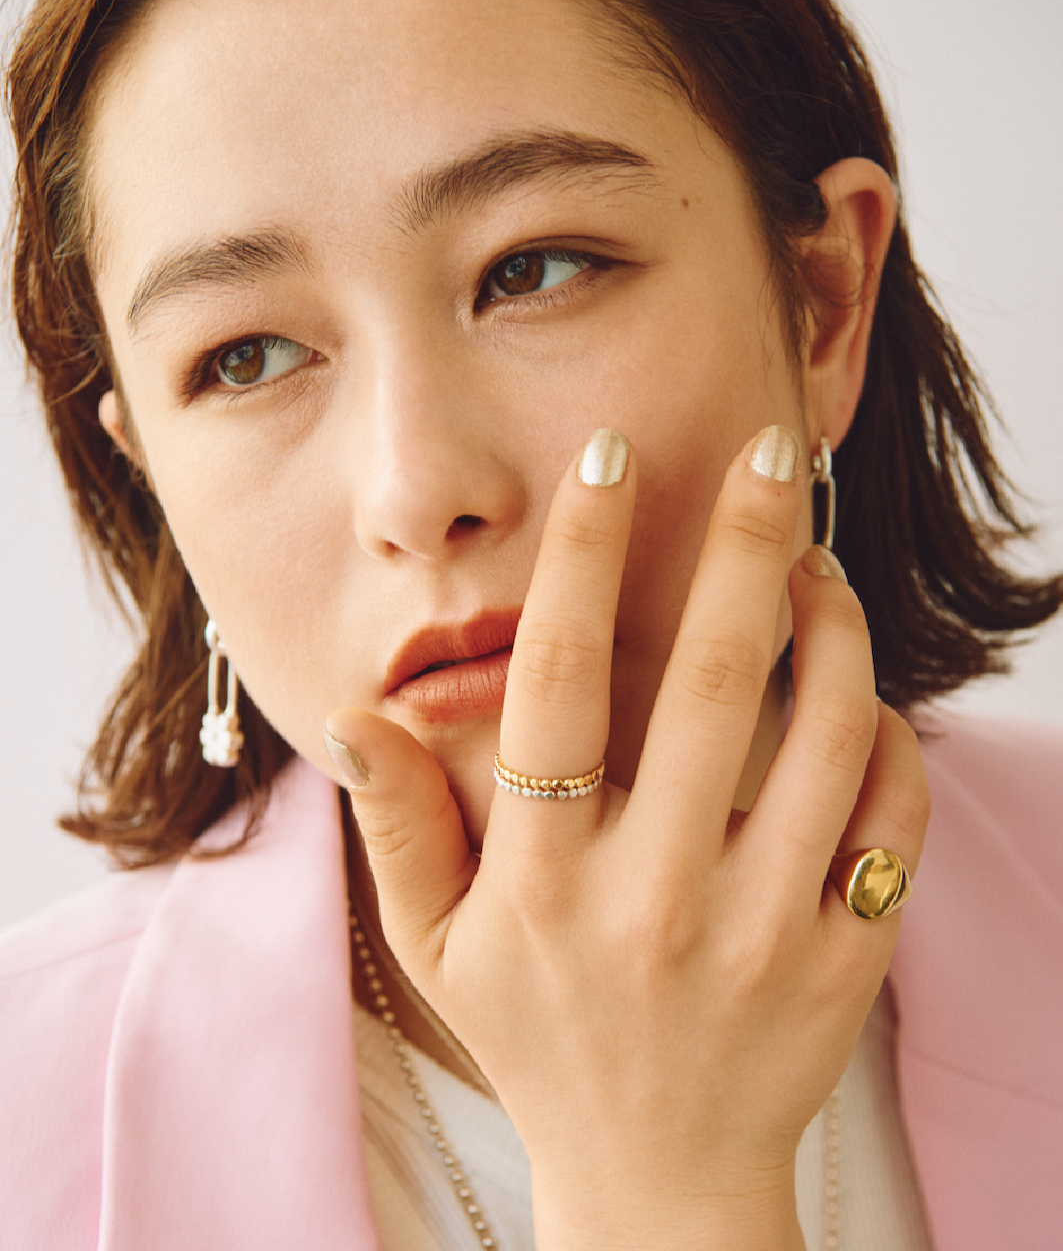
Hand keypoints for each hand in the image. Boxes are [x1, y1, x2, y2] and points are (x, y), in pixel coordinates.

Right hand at [325, 425, 929, 1250]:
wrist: (658, 1182)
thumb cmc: (537, 1039)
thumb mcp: (434, 945)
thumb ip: (394, 825)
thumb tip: (357, 711)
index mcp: (545, 884)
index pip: (561, 687)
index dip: (583, 559)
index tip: (610, 458)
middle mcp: (656, 900)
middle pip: (716, 685)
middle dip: (746, 546)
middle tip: (774, 452)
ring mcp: (764, 935)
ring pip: (827, 736)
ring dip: (834, 627)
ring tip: (816, 565)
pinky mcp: (845, 963)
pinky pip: (893, 819)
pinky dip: (889, 737)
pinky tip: (857, 700)